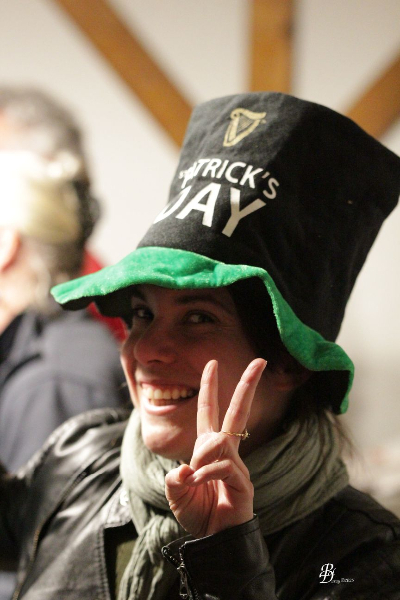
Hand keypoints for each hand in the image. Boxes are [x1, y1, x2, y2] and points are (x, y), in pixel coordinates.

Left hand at [165, 358, 266, 537]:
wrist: (214, 542)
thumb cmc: (199, 515)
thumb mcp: (177, 494)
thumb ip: (176, 479)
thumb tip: (185, 469)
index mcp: (209, 449)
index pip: (211, 412)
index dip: (211, 388)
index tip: (212, 364)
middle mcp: (225, 452)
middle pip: (238, 413)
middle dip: (248, 386)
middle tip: (260, 360)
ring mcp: (237, 466)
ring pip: (221, 441)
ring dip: (202, 457)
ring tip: (193, 478)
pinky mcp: (243, 483)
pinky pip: (223, 466)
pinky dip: (206, 474)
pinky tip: (198, 485)